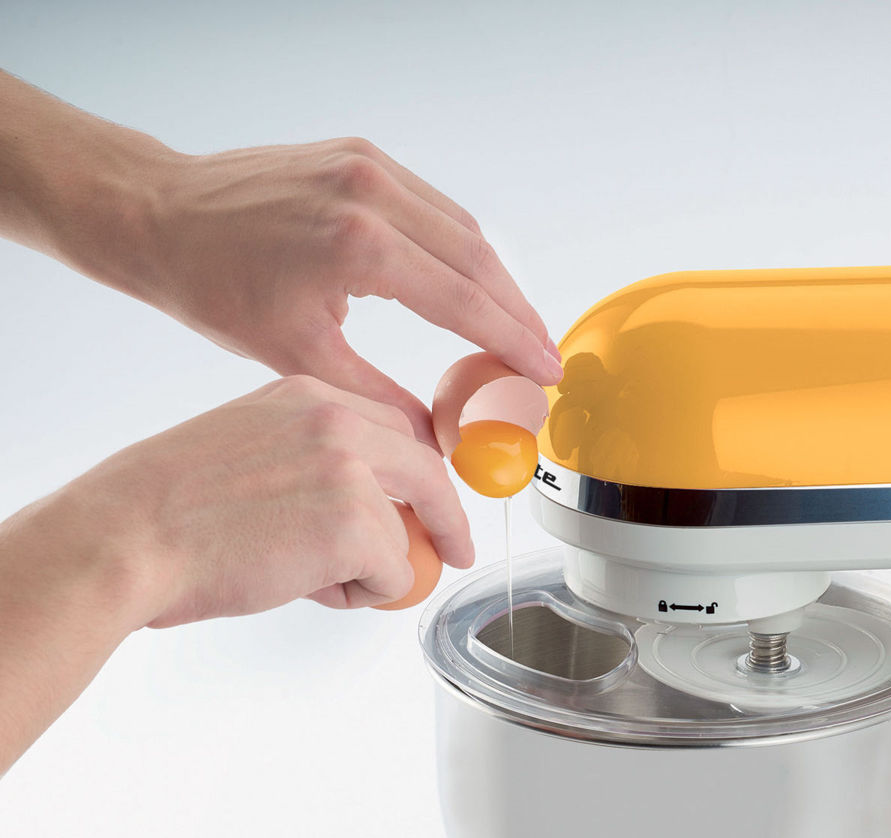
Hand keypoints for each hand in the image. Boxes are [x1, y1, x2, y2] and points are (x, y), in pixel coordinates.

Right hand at [66, 376, 473, 626]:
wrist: (122, 540)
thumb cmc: (163, 513)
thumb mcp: (246, 451)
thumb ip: (310, 464)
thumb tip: (364, 509)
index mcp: (305, 396)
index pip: (394, 429)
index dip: (417, 474)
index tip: (432, 502)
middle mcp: (335, 422)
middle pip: (428, 470)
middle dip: (446, 517)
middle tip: (452, 552)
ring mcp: (350, 471)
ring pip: (407, 534)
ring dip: (372, 570)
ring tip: (304, 577)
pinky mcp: (355, 526)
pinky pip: (395, 576)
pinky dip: (362, 596)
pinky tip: (305, 588)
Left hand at [130, 139, 561, 440]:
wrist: (157, 215)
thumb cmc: (212, 286)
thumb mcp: (297, 358)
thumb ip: (377, 398)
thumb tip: (434, 440)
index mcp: (357, 245)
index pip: (464, 300)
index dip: (513, 341)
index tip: (545, 372)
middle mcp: (371, 193)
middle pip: (479, 259)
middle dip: (519, 313)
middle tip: (545, 357)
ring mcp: (368, 166)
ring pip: (464, 229)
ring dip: (498, 281)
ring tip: (518, 328)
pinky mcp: (360, 155)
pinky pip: (434, 207)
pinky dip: (462, 249)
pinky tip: (476, 285)